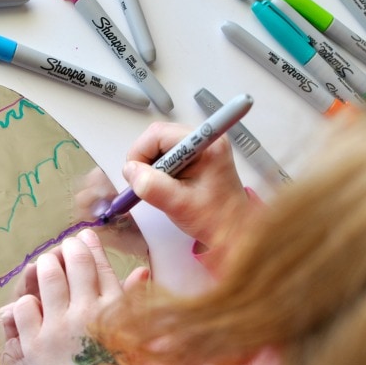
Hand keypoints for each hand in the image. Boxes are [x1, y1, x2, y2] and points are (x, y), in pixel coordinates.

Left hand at [0, 229, 147, 364]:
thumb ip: (135, 303)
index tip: (84, 235)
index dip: (90, 246)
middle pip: (75, 261)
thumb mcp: (134, 338)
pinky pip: (24, 306)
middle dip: (69, 248)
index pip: (100, 265)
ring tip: (47, 264)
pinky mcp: (35, 344)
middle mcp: (88, 313)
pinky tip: (34, 303)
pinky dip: (27, 301)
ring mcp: (60, 327)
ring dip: (46, 264)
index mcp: (114, 310)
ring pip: (48, 275)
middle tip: (66, 247)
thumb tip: (141, 272)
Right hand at [123, 121, 248, 249]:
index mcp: (205, 145)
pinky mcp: (196, 155)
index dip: (141, 153)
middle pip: (157, 137)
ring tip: (160, 188)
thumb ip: (152, 187)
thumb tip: (130, 171)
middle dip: (145, 160)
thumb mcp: (179, 205)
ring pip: (159, 146)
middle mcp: (204, 139)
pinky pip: (166, 154)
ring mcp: (200, 146)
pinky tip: (166, 186)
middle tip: (146, 184)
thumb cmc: (214, 219)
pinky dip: (159, 169)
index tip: (137, 177)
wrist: (235, 230)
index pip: (158, 134)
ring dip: (151, 166)